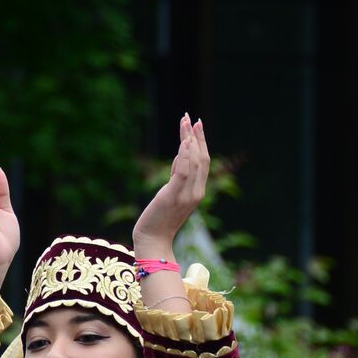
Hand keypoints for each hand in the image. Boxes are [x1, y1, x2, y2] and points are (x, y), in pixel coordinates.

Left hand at [133, 114, 209, 254]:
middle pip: (201, 158)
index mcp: (198, 192)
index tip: (197, 125)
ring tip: (184, 123)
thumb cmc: (159, 219)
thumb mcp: (171, 193)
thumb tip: (179, 155)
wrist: (152, 240)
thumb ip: (178, 176)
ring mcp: (186, 195)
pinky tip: (183, 142)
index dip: (202, 142)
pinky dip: (185, 155)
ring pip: (194, 161)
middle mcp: (196, 192)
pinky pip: (183, 172)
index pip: (204, 162)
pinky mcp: (173, 196)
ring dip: (189, 140)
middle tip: (190, 118)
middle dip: (196, 136)